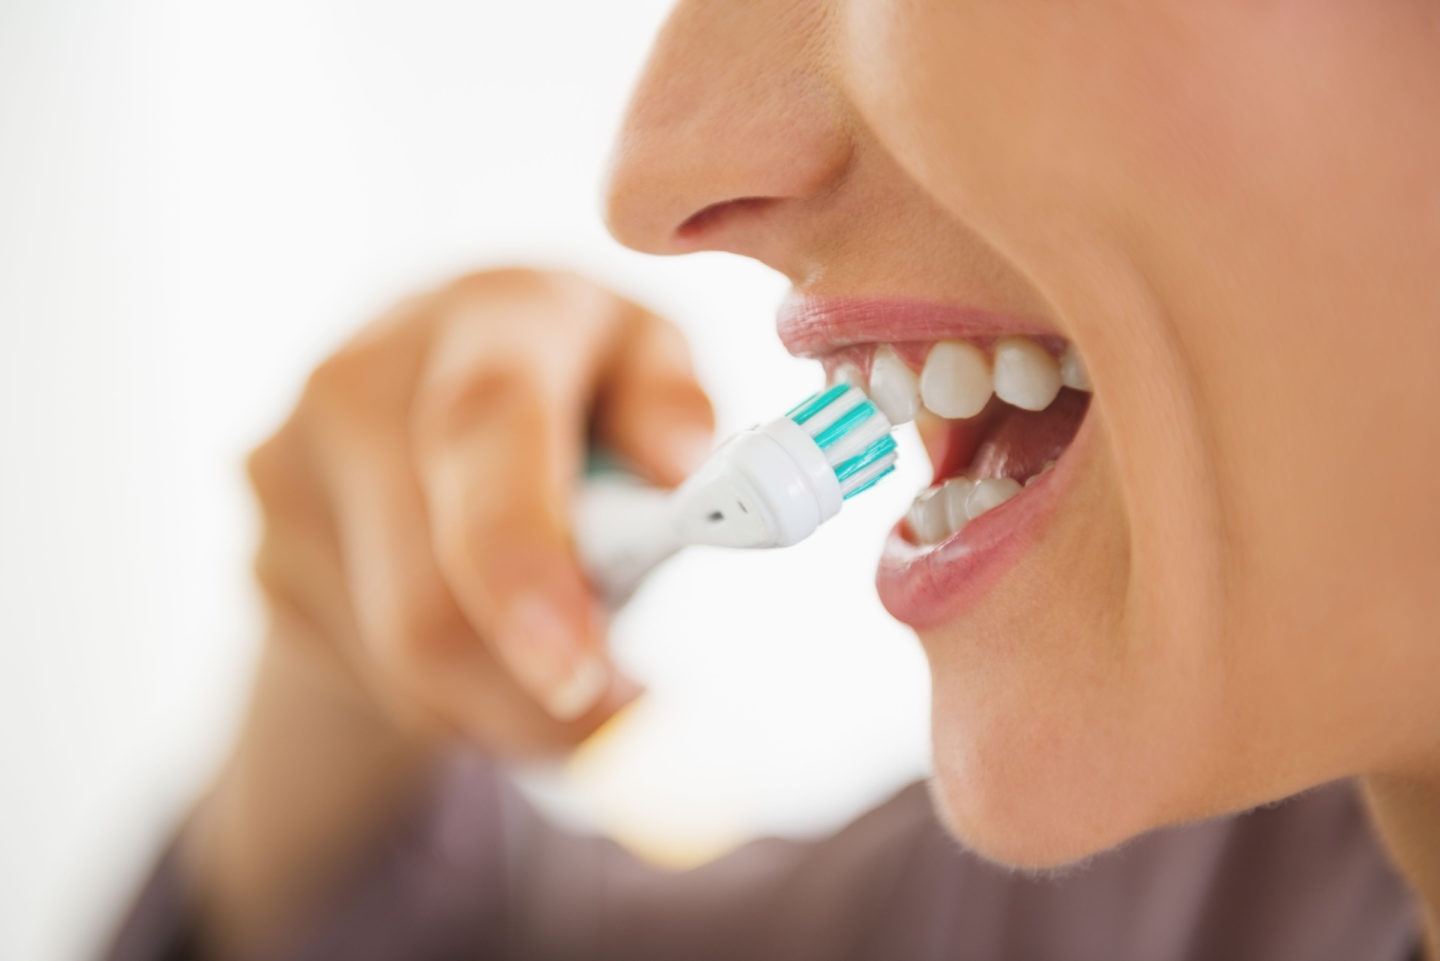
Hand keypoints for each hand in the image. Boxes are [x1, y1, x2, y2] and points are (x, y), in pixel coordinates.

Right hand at [245, 268, 713, 754]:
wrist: (422, 379)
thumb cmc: (570, 379)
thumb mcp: (645, 362)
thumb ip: (671, 405)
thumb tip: (679, 468)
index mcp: (484, 318)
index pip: (483, 431)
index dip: (523, 564)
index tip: (577, 673)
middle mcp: (360, 381)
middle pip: (424, 601)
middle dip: (531, 696)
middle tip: (614, 706)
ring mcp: (289, 470)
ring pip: (402, 668)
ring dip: (500, 704)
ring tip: (552, 648)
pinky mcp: (261, 550)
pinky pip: (370, 679)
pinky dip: (449, 698)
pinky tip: (481, 635)